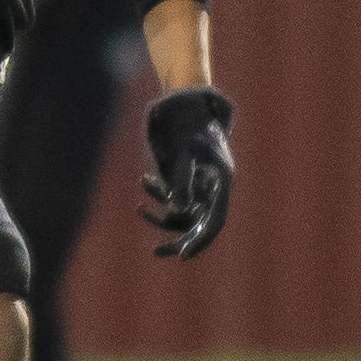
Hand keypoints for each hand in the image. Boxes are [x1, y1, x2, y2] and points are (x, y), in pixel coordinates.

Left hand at [137, 86, 233, 258]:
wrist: (189, 104)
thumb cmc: (192, 122)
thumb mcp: (187, 148)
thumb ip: (183, 177)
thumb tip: (177, 206)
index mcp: (221, 181)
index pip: (214, 221)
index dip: (200, 240)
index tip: (183, 256)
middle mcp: (213, 188)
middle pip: (199, 224)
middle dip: (178, 239)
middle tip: (157, 253)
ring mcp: (200, 185)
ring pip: (183, 214)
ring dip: (161, 216)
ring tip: (140, 208)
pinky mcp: (186, 180)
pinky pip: (173, 197)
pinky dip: (158, 194)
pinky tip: (145, 181)